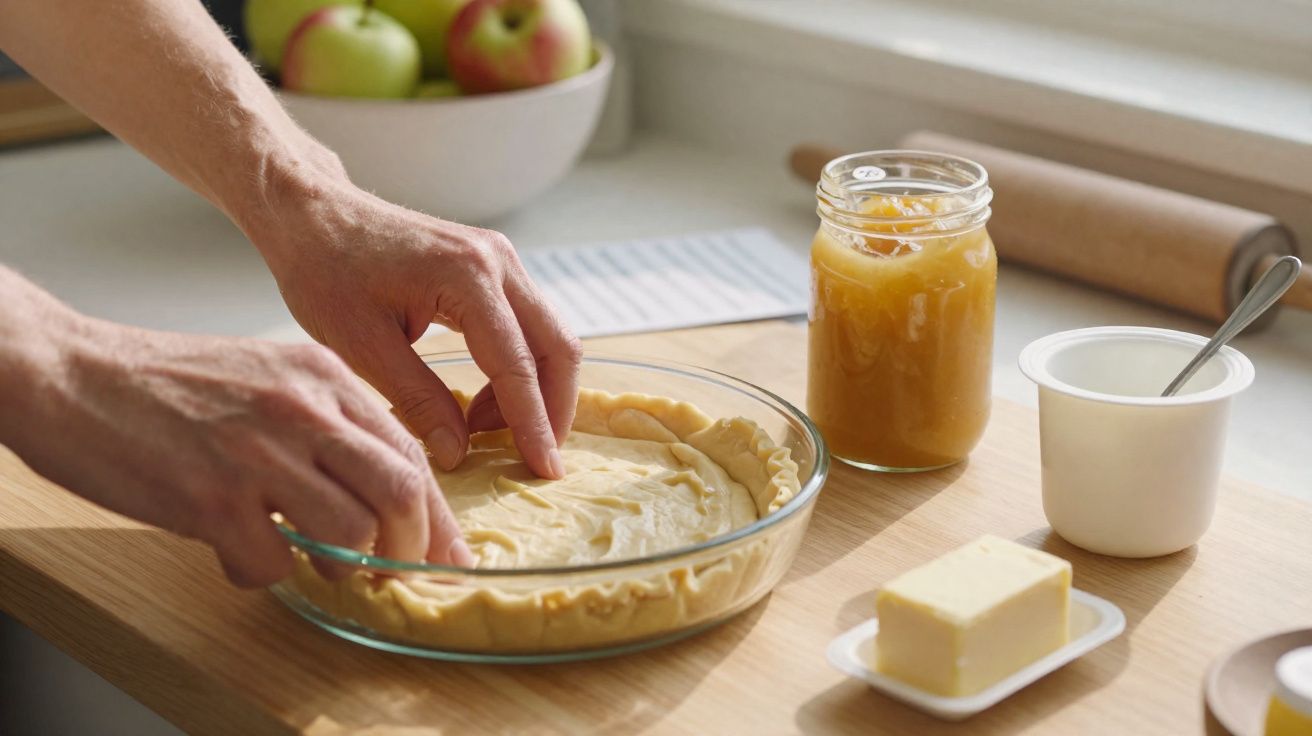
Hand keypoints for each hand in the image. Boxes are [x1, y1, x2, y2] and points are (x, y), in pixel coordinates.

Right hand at [4, 310, 473, 587]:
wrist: (72, 373)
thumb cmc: (168, 381)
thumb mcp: (268, 373)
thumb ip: (326, 420)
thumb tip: (380, 488)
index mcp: (322, 375)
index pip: (409, 451)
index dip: (435, 512)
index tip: (444, 550)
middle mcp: (301, 409)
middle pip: (401, 492)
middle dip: (412, 546)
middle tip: (394, 569)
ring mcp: (258, 453)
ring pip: (352, 532)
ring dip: (343, 565)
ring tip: (313, 559)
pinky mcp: (211, 497)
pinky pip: (272, 562)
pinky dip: (263, 572)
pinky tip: (239, 553)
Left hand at [248, 178, 580, 479]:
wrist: (313, 214)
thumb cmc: (325, 272)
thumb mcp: (361, 347)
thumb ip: (417, 401)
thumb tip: (458, 454)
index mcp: (468, 277)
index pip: (518, 365)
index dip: (534, 424)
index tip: (545, 470)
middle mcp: (497, 262)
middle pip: (557, 347)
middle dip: (552, 409)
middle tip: (531, 458)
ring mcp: (501, 260)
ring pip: (549, 337)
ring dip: (532, 392)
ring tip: (482, 432)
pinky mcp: (493, 267)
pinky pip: (526, 327)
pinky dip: (516, 371)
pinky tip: (477, 403)